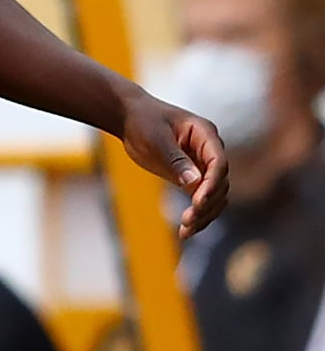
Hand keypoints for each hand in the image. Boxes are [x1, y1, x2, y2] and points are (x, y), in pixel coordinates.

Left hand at [120, 91, 226, 238]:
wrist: (130, 118)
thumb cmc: (143, 121)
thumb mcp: (156, 138)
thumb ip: (175, 160)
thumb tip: (194, 183)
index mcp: (206, 134)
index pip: (218, 163)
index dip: (212, 184)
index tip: (198, 202)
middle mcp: (209, 151)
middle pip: (220, 183)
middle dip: (207, 204)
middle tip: (187, 221)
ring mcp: (203, 165)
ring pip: (215, 196)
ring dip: (204, 215)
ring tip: (185, 232)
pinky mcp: (192, 177)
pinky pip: (201, 199)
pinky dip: (197, 215)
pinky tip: (185, 231)